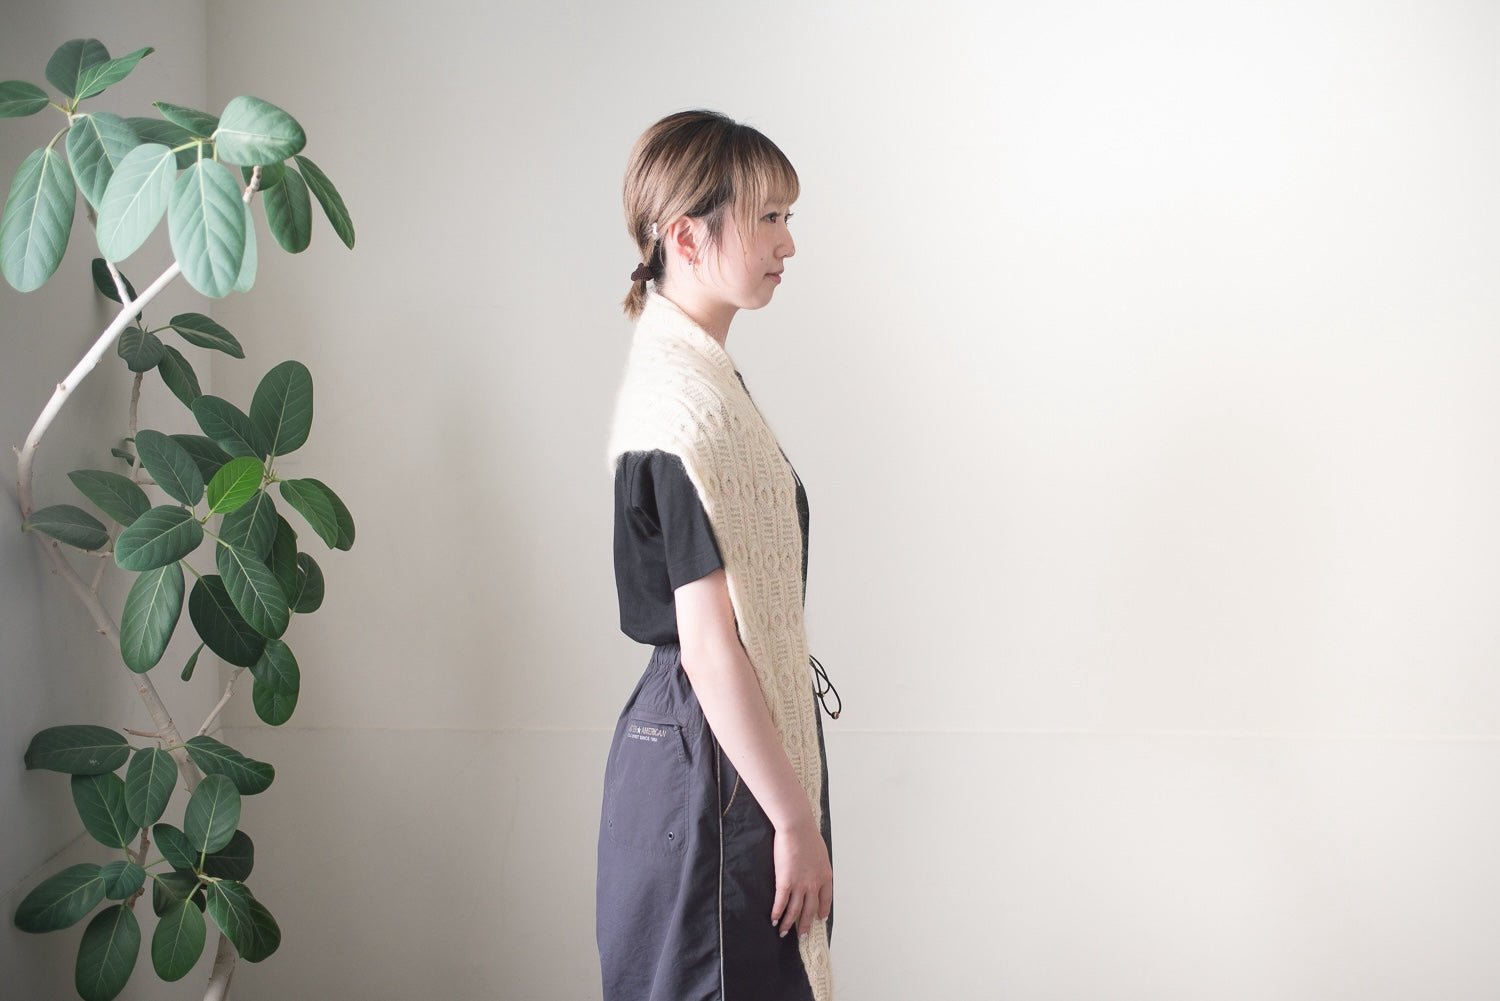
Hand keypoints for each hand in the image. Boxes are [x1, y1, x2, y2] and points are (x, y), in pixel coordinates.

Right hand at [771, 817, 832, 938]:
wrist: (797, 829)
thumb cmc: (808, 835)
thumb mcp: (820, 853)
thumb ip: (818, 865)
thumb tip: (814, 868)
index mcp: (825, 876)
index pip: (826, 899)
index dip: (823, 910)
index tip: (820, 918)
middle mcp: (814, 885)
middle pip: (810, 909)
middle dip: (805, 924)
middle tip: (802, 935)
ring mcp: (800, 885)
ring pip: (795, 911)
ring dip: (789, 924)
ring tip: (784, 933)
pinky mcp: (785, 882)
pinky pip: (781, 902)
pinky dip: (777, 913)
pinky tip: (774, 920)